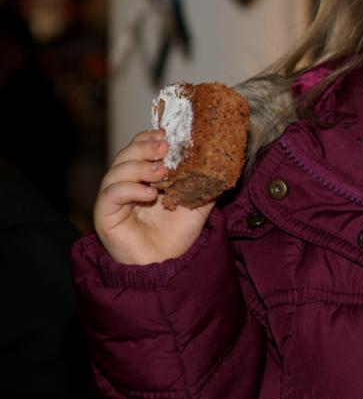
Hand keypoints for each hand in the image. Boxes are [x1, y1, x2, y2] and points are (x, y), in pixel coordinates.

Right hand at [94, 129, 215, 264]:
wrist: (167, 264)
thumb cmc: (178, 234)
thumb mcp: (198, 202)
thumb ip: (206, 182)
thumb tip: (222, 161)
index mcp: (144, 176)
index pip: (139, 147)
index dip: (149, 137)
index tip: (167, 134)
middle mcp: (126, 184)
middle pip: (126, 154)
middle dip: (145, 147)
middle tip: (165, 147)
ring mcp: (113, 199)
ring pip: (116, 171)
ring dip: (140, 167)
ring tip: (163, 172)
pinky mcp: (104, 215)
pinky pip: (111, 194)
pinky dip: (130, 189)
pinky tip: (150, 194)